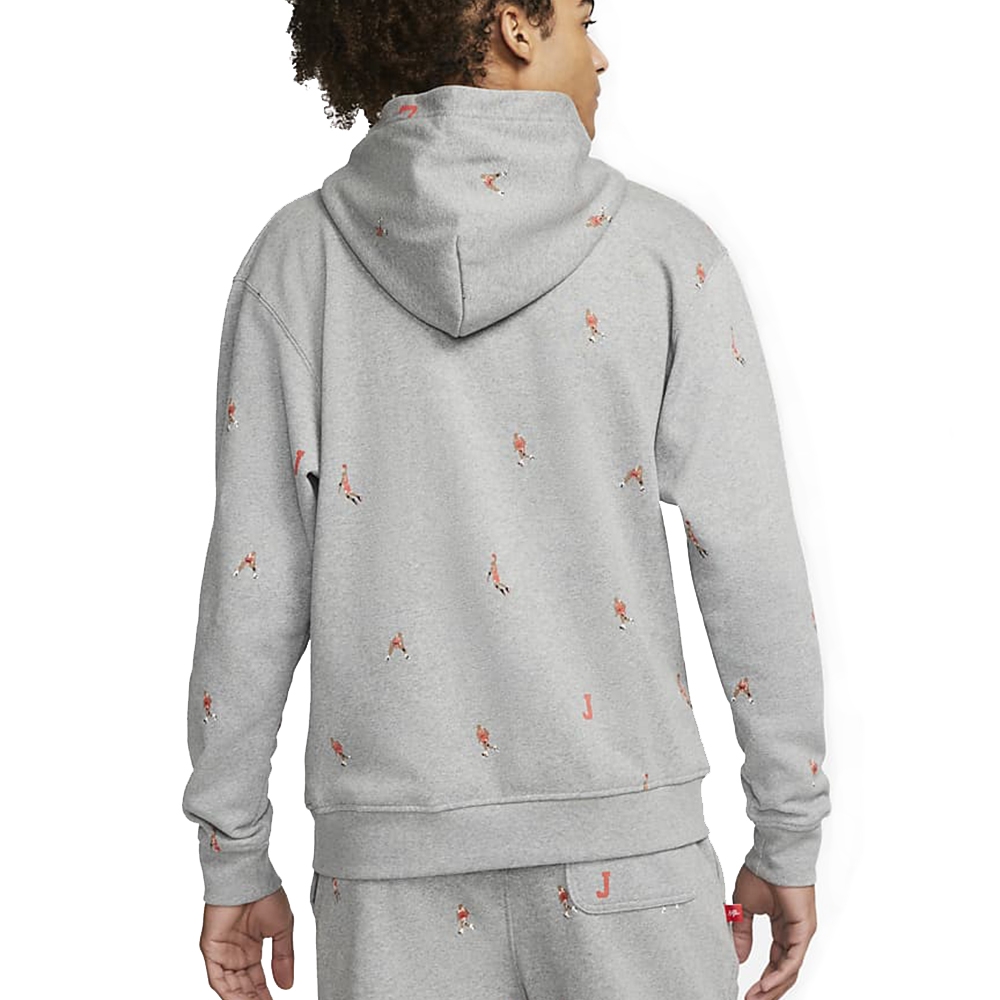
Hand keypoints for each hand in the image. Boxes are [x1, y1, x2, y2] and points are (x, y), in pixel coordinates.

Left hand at [199, 887, 294, 998]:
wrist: (250, 877)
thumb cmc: (265, 894)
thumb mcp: (282, 929)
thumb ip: (283, 957)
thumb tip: (287, 985)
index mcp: (251, 948)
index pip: (256, 981)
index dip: (264, 996)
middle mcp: (235, 954)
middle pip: (243, 987)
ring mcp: (222, 953)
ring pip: (230, 987)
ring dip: (243, 999)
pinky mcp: (211, 950)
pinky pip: (217, 979)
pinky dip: (228, 993)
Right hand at [731, 866, 817, 998]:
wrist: (773, 854)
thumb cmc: (761, 872)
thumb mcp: (744, 907)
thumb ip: (742, 933)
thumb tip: (738, 957)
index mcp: (782, 928)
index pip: (775, 962)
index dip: (762, 980)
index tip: (748, 992)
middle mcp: (794, 934)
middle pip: (784, 972)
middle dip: (768, 991)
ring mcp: (801, 934)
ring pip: (789, 971)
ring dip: (772, 988)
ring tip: (756, 999)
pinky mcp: (804, 931)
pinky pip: (793, 960)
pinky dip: (779, 975)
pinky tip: (766, 986)